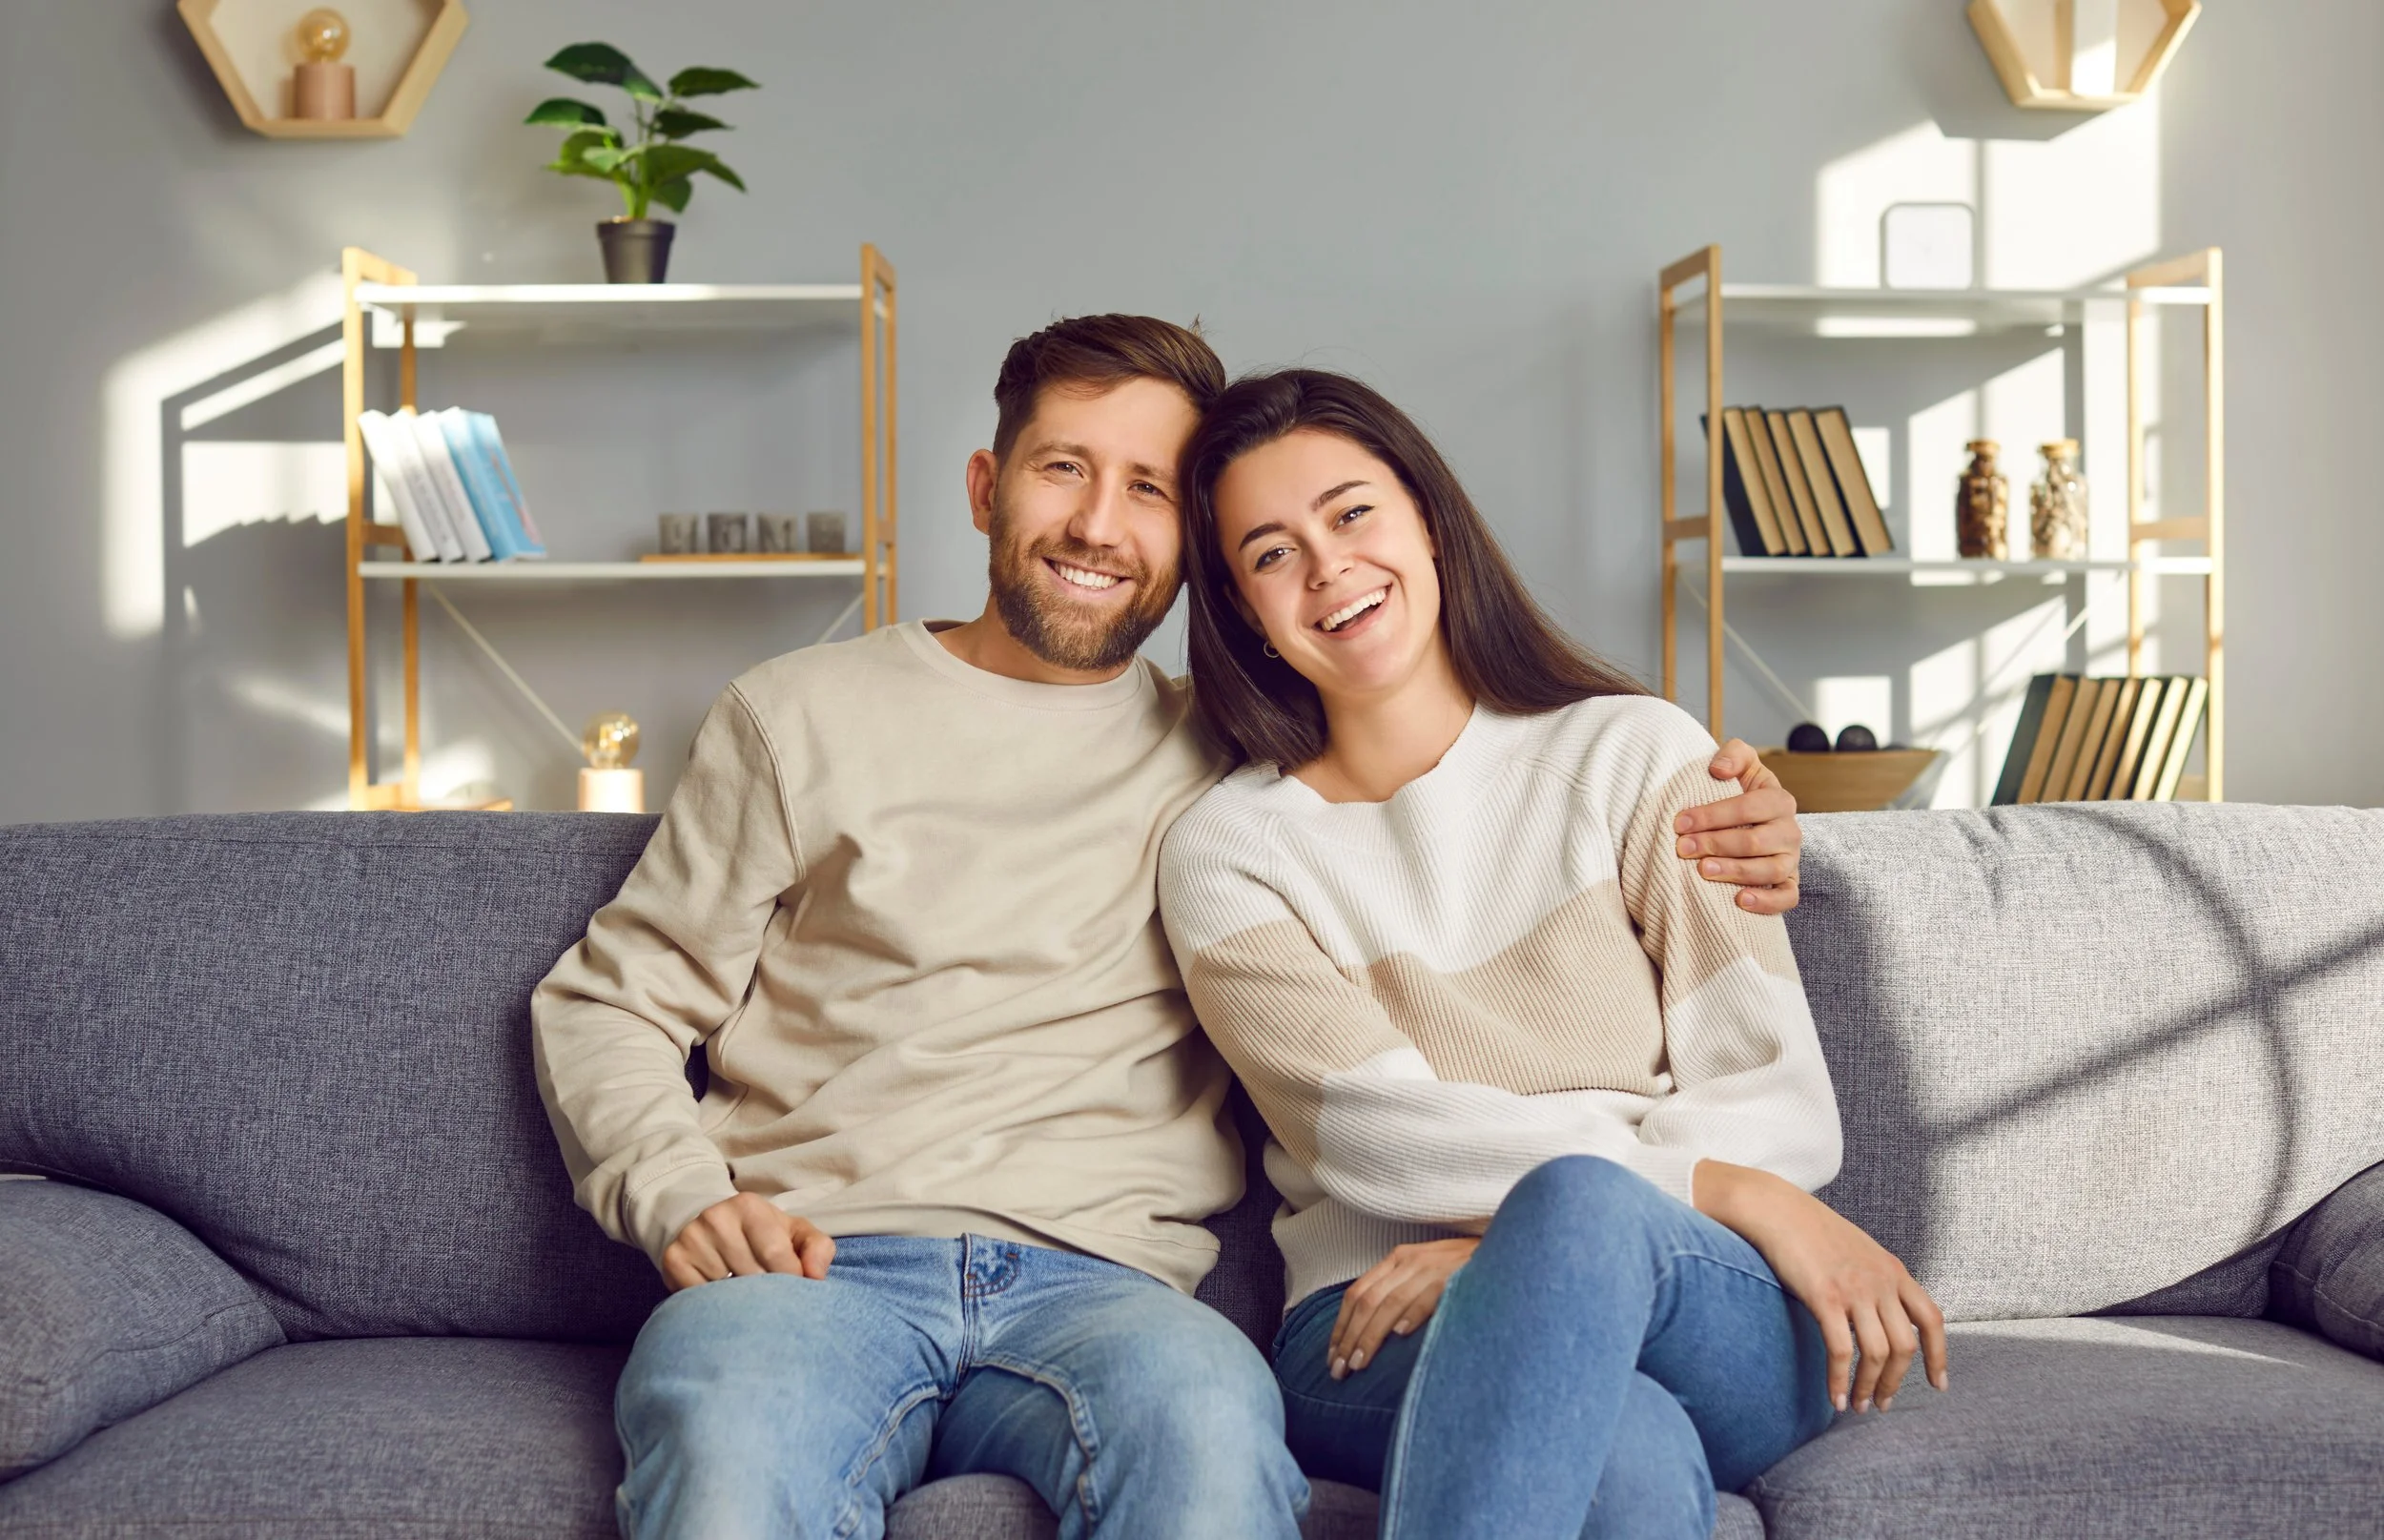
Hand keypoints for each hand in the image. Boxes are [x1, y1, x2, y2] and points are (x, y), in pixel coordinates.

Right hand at [661, 1193, 835, 1291]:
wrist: (707, 1225)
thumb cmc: (761, 1234)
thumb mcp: (793, 1232)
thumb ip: (817, 1248)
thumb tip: (815, 1276)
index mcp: (750, 1207)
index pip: (775, 1253)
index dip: (790, 1280)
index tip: (793, 1292)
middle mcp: (717, 1218)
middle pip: (750, 1275)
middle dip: (767, 1295)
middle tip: (771, 1303)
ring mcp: (692, 1239)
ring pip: (725, 1291)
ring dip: (741, 1305)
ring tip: (748, 1303)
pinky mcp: (674, 1260)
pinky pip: (699, 1298)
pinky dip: (715, 1307)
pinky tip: (723, 1302)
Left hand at [1328, 1237, 1478, 1379]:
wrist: (1505, 1251)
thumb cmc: (1462, 1271)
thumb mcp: (1423, 1275)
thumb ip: (1398, 1293)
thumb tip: (1372, 1332)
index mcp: (1397, 1260)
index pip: (1356, 1293)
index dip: (1341, 1326)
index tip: (1332, 1355)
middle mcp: (1408, 1261)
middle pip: (1366, 1301)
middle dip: (1349, 1337)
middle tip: (1339, 1369)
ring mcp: (1430, 1267)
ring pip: (1388, 1303)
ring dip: (1370, 1336)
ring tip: (1358, 1363)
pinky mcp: (1452, 1276)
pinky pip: (1425, 1297)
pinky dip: (1410, 1316)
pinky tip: (1399, 1336)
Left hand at [1678, 739, 1801, 914]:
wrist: (1753, 820)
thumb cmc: (1739, 791)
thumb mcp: (1740, 764)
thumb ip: (1733, 754)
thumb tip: (1717, 769)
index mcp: (1779, 800)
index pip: (1749, 807)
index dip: (1713, 815)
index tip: (1679, 823)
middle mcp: (1789, 830)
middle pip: (1755, 841)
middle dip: (1715, 844)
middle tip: (1682, 848)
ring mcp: (1791, 859)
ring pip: (1770, 870)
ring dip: (1735, 872)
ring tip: (1703, 871)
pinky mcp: (1789, 883)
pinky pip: (1787, 897)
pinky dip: (1767, 902)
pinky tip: (1740, 901)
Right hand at [1694, 1162, 1946, 1413]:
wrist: (1776, 1208)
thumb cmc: (1809, 1229)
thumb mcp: (1858, 1250)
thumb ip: (1875, 1278)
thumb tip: (1879, 1312)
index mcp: (1893, 1270)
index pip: (1932, 1319)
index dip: (1939, 1356)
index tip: (1938, 1385)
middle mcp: (1881, 1282)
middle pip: (1906, 1346)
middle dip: (1895, 1382)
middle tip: (1881, 1404)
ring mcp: (1855, 1290)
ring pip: (1878, 1353)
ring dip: (1869, 1387)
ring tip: (1857, 1406)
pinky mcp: (1825, 1297)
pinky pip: (1842, 1350)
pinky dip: (1840, 1379)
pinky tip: (1834, 1397)